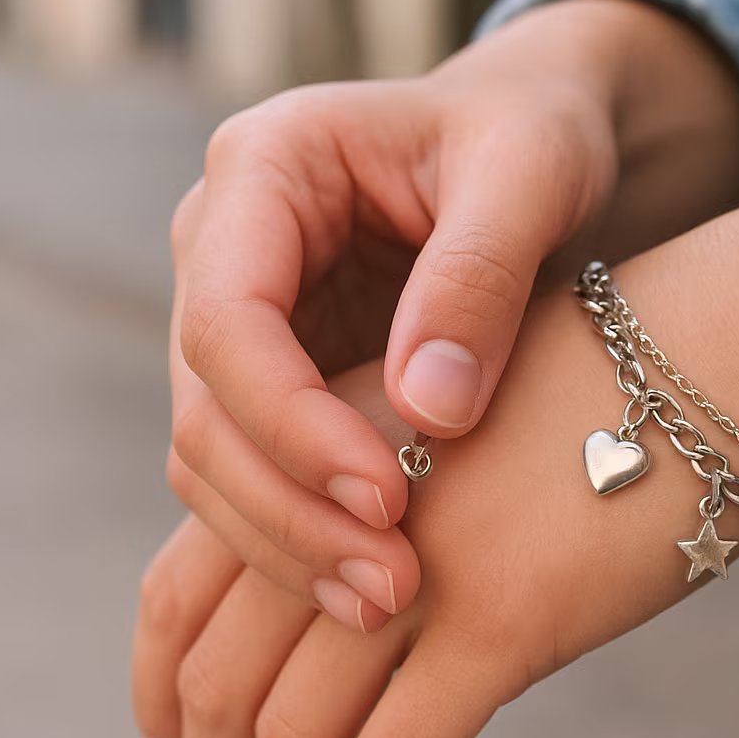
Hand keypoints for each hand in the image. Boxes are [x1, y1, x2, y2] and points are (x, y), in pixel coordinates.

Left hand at [138, 275, 738, 737]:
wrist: (709, 356)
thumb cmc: (599, 387)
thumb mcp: (451, 416)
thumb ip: (378, 492)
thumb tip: (343, 597)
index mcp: (318, 455)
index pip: (180, 587)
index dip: (159, 685)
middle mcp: (344, 510)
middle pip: (217, 672)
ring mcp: (418, 567)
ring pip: (294, 731)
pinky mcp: (501, 623)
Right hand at [165, 0, 738, 631]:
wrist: (528, 144)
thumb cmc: (531, 134)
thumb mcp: (528, 171)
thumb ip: (478, 276)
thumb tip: (429, 416)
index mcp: (262, 168)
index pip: (227, 321)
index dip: (291, 424)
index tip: (385, 499)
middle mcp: (224, 249)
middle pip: (206, 408)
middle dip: (290, 509)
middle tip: (391, 586)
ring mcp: (242, 321)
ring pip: (216, 459)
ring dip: (289, 543)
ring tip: (387, 603)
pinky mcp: (277, 380)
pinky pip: (260, 475)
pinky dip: (305, 536)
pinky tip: (373, 589)